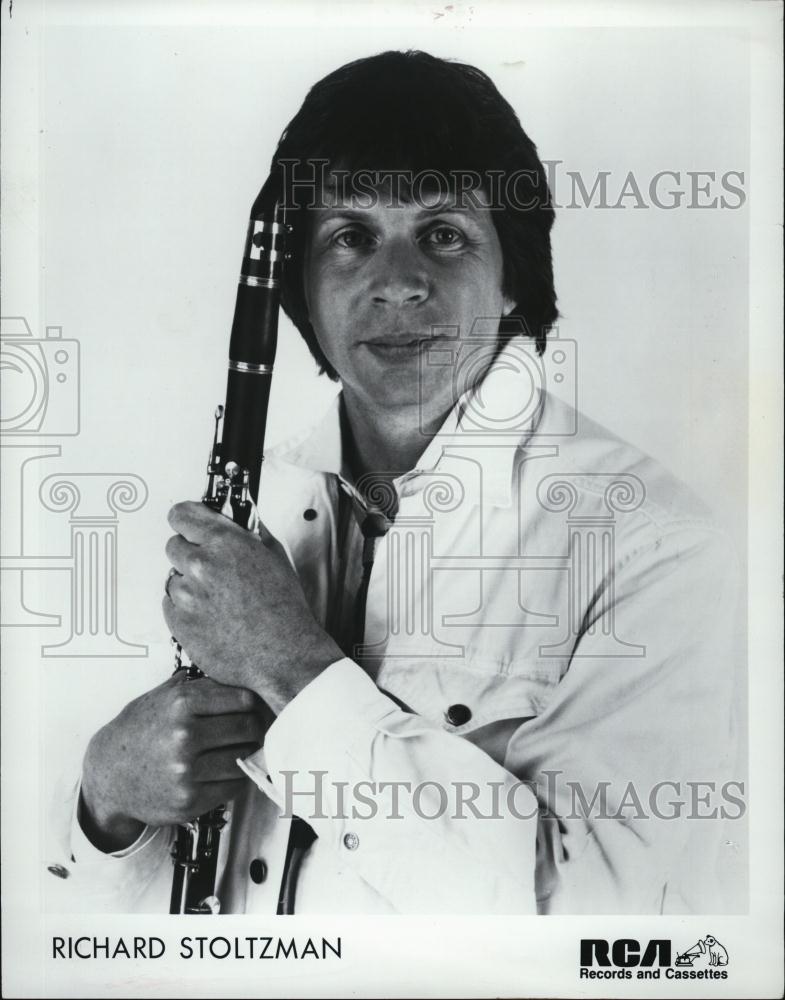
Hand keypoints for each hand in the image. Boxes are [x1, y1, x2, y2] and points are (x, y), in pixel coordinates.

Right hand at [79, 673, 267, 851]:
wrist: (108, 776)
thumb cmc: (138, 732)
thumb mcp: (161, 697)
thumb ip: (199, 685)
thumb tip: (240, 675)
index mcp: (181, 704)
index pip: (243, 700)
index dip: (254, 704)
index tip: (256, 709)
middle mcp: (184, 736)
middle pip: (248, 728)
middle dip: (256, 729)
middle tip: (255, 731)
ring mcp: (187, 771)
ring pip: (243, 759)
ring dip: (248, 755)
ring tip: (242, 750)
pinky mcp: (189, 800)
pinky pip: (233, 786)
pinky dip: (236, 778)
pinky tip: (227, 770)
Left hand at [162, 501, 342, 713]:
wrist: (283, 654)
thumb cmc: (284, 609)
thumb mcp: (275, 557)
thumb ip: (249, 533)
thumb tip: (235, 520)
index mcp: (225, 543)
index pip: (181, 514)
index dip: (187, 520)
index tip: (189, 525)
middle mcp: (200, 565)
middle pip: (174, 546)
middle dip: (191, 554)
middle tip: (213, 570)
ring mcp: (186, 596)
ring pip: (173, 578)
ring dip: (189, 585)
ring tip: (218, 600)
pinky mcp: (178, 623)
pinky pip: (171, 606)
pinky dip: (186, 610)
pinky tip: (212, 616)